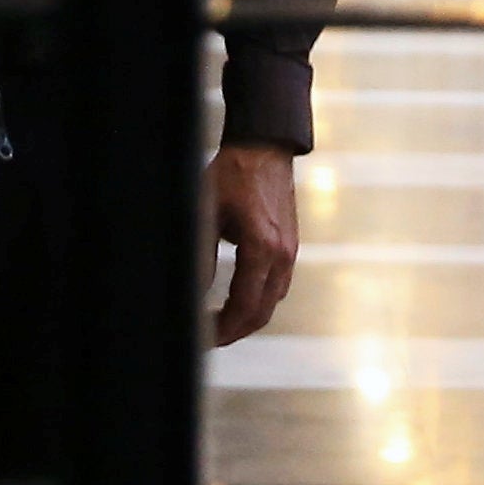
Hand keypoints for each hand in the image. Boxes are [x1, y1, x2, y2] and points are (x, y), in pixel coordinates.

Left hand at [207, 142, 300, 345]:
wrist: (265, 147)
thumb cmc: (234, 174)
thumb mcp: (206, 213)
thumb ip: (201, 255)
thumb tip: (193, 289)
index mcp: (263, 248)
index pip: (245, 308)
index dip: (223, 329)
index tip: (204, 337)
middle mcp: (282, 255)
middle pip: (262, 313)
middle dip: (235, 331)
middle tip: (208, 336)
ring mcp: (290, 251)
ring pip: (272, 302)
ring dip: (247, 317)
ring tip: (219, 320)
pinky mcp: (290, 246)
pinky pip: (277, 286)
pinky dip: (258, 300)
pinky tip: (238, 297)